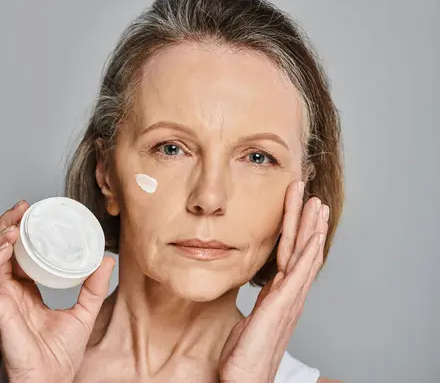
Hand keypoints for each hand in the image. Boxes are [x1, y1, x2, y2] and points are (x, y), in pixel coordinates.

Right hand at [0, 200, 115, 382]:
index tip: (32, 212)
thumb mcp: (84, 311)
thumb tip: (107, 260)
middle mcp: (8, 292)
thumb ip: (93, 287)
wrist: (52, 380)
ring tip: (14, 222)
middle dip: (6, 225)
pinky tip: (7, 244)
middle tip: (23, 207)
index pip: (16, 254)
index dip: (19, 231)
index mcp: (25, 291)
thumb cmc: (61, 354)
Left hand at [219, 180, 328, 382]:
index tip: (297, 210)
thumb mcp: (245, 324)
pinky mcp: (283, 306)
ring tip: (316, 203)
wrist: (242, 381)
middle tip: (310, 194)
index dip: (293, 232)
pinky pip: (299, 271)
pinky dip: (308, 250)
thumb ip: (253, 308)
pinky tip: (314, 233)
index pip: (287, 256)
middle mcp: (288, 296)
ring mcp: (288, 300)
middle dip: (304, 221)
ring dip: (310, 228)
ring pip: (303, 255)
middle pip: (299, 250)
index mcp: (278, 297)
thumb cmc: (241, 359)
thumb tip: (248, 298)